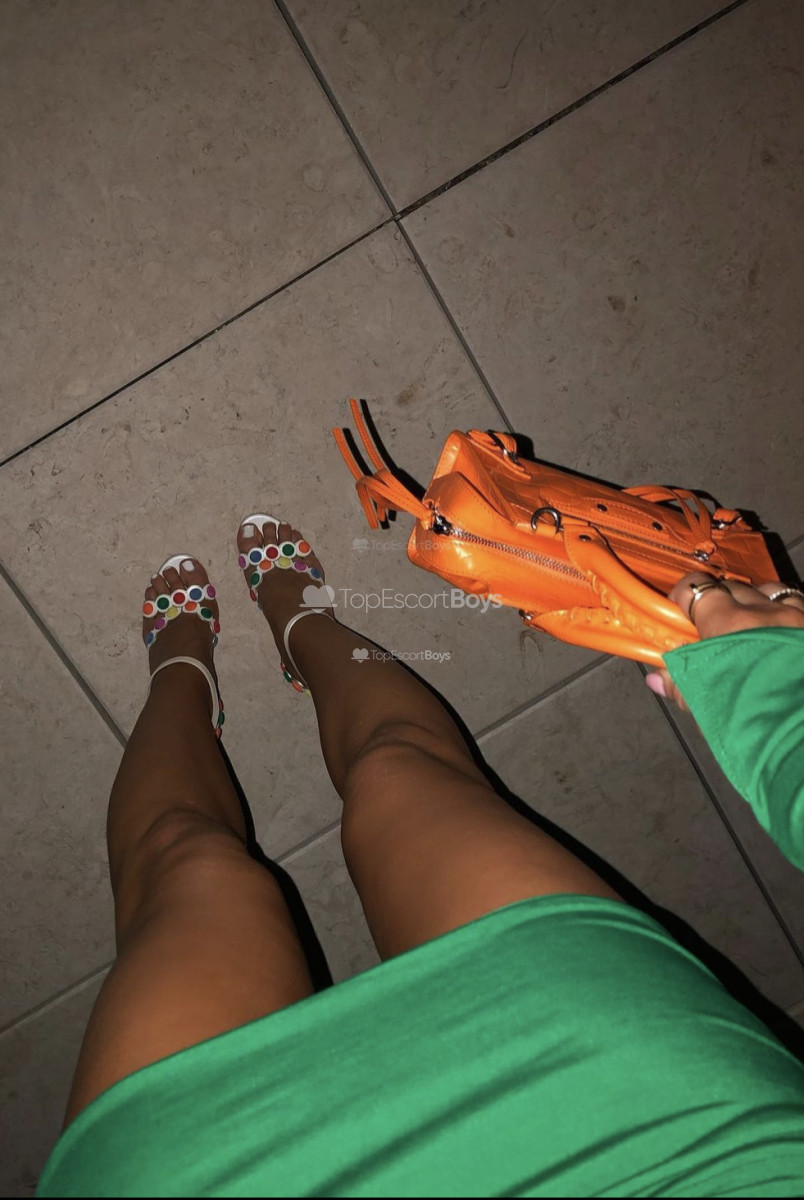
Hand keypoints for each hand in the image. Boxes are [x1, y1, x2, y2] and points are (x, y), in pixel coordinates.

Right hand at [647, 573, 803, 710]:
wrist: (801, 736)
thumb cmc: (754, 723)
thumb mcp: (707, 708)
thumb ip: (680, 686)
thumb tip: (657, 679)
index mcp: (728, 625)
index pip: (696, 589)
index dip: (684, 598)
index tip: (678, 611)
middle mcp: (764, 613)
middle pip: (733, 587)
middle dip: (720, 601)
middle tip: (713, 628)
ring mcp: (796, 619)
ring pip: (770, 592)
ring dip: (757, 602)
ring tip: (752, 625)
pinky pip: (798, 606)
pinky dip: (786, 613)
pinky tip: (781, 633)